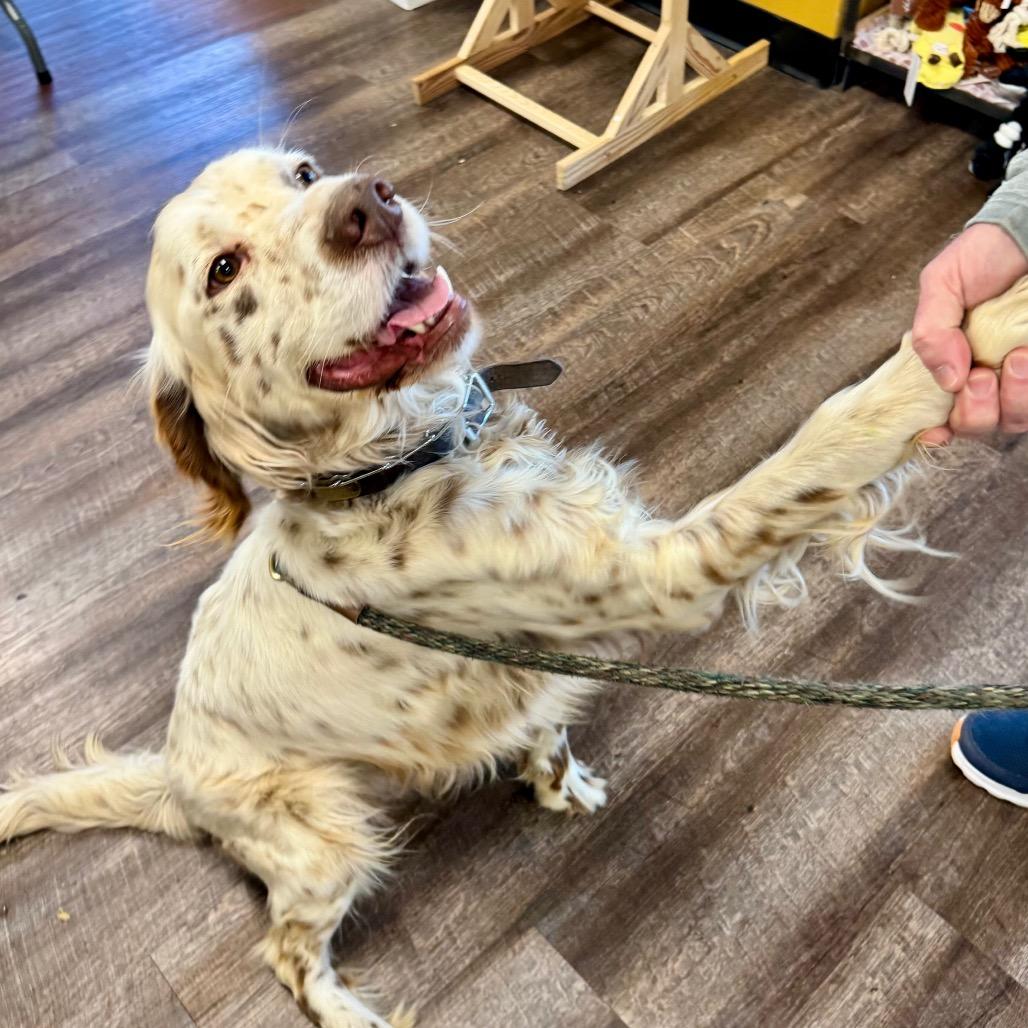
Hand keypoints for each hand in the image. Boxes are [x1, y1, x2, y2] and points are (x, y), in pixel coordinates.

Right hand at [912, 222, 1027, 443]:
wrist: (1027, 233)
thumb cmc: (984, 255)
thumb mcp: (940, 284)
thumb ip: (931, 331)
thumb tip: (946, 380)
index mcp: (951, 366)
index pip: (940, 416)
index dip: (935, 434)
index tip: (936, 432)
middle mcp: (987, 379)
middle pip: (978, 427)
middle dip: (976, 412)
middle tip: (977, 375)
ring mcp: (1020, 379)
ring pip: (1015, 420)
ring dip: (1014, 398)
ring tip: (1017, 357)